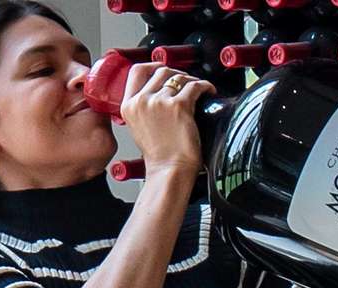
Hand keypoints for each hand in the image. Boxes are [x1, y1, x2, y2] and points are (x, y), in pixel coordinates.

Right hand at [117, 61, 216, 177]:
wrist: (169, 171)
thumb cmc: (159, 156)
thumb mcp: (139, 128)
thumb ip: (143, 107)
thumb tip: (158, 92)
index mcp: (128, 106)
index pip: (137, 71)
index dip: (153, 66)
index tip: (164, 68)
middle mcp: (142, 101)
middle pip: (161, 71)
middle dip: (176, 74)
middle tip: (186, 83)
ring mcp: (159, 102)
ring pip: (179, 77)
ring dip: (192, 80)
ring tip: (198, 89)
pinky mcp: (179, 106)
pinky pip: (195, 86)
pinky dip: (205, 86)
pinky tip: (208, 92)